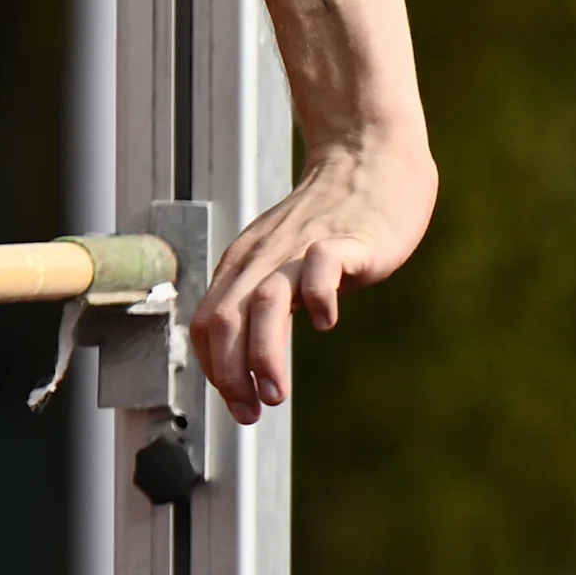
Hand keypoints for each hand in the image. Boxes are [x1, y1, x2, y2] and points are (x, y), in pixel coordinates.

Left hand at [190, 130, 435, 423]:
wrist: (368, 162)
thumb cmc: (327, 221)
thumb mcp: (279, 261)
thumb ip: (262, 302)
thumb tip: (246, 360)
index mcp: (242, 267)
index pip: (206, 324)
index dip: (215, 370)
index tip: (237, 405)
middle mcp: (263, 258)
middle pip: (225, 317)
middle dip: (230, 373)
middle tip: (250, 412)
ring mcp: (303, 247)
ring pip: (265, 300)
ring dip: (263, 352)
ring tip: (275, 393)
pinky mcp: (346, 238)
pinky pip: (322, 265)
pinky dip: (318, 297)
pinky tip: (326, 323)